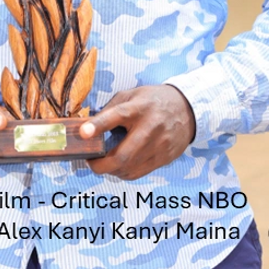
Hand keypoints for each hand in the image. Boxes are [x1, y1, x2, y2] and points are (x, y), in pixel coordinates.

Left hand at [79, 85, 195, 180]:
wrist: (186, 109)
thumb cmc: (153, 100)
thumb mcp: (131, 95)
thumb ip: (111, 109)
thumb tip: (89, 125)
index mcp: (139, 107)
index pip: (116, 116)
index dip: (98, 125)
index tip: (83, 133)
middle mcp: (150, 128)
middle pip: (123, 155)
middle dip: (101, 164)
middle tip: (90, 161)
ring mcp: (159, 146)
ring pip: (129, 168)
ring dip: (111, 169)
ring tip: (104, 161)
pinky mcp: (164, 158)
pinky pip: (139, 173)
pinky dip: (124, 172)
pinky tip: (120, 164)